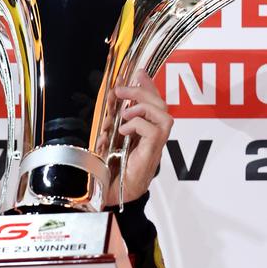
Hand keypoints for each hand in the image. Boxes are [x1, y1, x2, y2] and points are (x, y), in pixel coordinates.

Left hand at [105, 69, 173, 205]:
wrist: (106, 194)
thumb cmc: (105, 171)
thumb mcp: (103, 139)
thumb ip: (108, 123)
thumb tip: (106, 105)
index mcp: (142, 133)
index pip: (152, 104)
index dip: (148, 87)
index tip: (139, 73)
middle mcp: (152, 138)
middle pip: (161, 106)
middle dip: (143, 92)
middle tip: (122, 90)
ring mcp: (153, 147)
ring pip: (164, 116)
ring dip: (143, 107)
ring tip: (125, 112)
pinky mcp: (151, 155)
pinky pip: (155, 131)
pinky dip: (138, 125)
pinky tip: (124, 130)